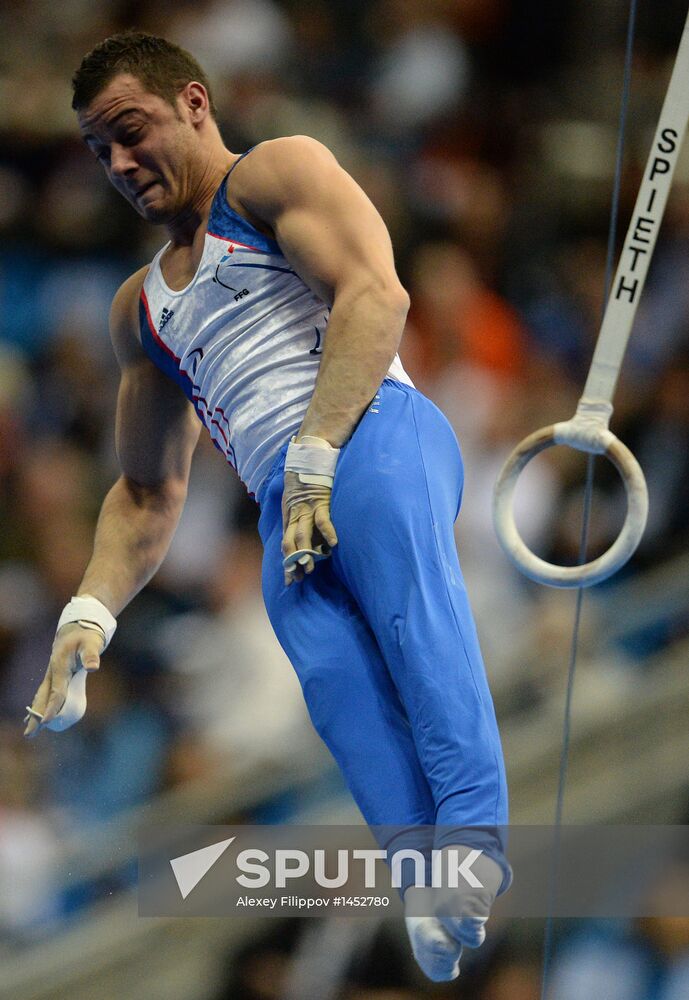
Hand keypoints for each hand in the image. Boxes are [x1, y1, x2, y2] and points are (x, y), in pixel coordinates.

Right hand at [23, 623, 102, 737]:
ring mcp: (52, 675)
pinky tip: (38, 716)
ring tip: (31, 731)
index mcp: (59, 666)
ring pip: (42, 697)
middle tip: (29, 734)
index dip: (52, 707)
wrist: (76, 627)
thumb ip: (91, 655)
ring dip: (36, 713)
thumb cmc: (86, 636)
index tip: (46, 721)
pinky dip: (42, 705)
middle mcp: (52, 673)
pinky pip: (47, 694)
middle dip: (36, 716)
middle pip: (43, 697)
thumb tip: (93, 667)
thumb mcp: (91, 643)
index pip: (57, 691)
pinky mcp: (55, 676)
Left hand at [281, 470, 337, 584]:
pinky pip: (323, 519)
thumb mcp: (294, 498)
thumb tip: (308, 539)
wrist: (309, 455)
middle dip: (293, 562)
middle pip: (291, 542)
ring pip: (303, 534)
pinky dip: (327, 532)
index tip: (289, 580)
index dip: (286, 562)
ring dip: (305, 553)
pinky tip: (332, 545)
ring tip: (310, 568)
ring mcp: (308, 508)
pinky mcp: (321, 501)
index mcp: (289, 515)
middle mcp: (296, 514)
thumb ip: (298, 517)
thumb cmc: (305, 479)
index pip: (285, 543)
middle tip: (297, 579)